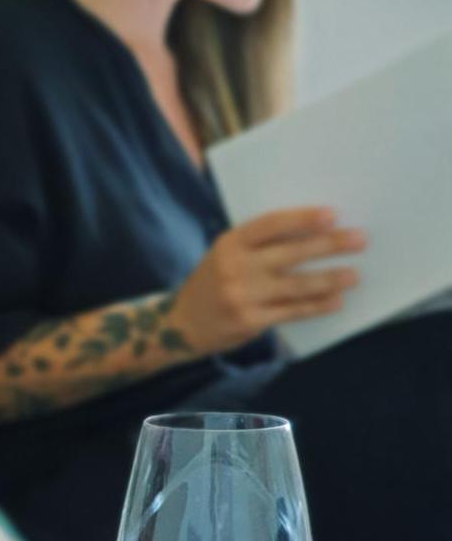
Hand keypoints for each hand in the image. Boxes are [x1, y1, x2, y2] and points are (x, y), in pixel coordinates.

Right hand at [173, 207, 365, 355]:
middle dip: (329, 245)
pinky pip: (291, 311)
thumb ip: (259, 245)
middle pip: (291, 253)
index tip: (332, 215)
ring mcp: (242, 296)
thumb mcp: (226, 255)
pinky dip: (316, 306)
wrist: (182, 325)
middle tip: (359, 240)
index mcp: (230, 243)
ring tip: (353, 275)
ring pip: (296, 285)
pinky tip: (335, 301)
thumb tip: (313, 234)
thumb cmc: (215, 282)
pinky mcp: (250, 321)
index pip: (271, 225)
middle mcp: (235, 267)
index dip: (303, 219)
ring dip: (330, 279)